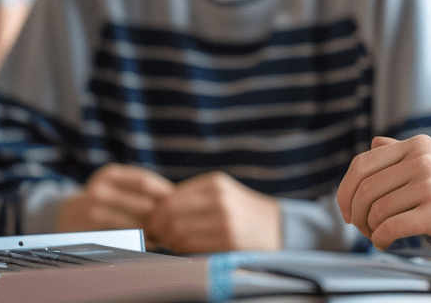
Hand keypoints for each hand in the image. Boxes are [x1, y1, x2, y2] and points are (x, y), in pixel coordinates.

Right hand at [55, 163, 174, 233]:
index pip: (144, 181)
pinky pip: (124, 234)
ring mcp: (94, 207)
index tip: (179, 204)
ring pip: (135, 220)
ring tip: (169, 235)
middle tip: (177, 223)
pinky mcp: (92, 227)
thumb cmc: (103, 202)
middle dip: (162, 213)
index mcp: (112, 174)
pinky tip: (152, 244)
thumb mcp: (116, 187)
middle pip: (142, 201)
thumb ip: (140, 189)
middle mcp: (101, 187)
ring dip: (155, 229)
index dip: (164, 193)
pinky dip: (142, 239)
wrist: (66, 217)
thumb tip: (176, 198)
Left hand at [146, 171, 280, 252]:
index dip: (157, 213)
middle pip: (171, 214)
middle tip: (158, 237)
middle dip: (159, 229)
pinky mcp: (228, 238)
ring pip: (178, 231)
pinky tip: (185, 249)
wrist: (275, 226)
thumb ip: (193, 198)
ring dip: (168, 241)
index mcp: (214, 182)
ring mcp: (224, 218)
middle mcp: (219, 197)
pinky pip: (191, 245)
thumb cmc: (242, 212)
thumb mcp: (221, 194)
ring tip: (172, 244)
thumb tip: (156, 211)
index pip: (171, 197)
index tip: (154, 223)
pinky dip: (181, 249)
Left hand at [337, 134, 430, 248]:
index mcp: (415, 145)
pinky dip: (380, 239)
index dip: (345, 190)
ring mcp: (430, 186)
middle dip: (356, 214)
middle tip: (361, 227)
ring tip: (377, 234)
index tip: (346, 210)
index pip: (362, 164)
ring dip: (369, 229)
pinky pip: (390, 227)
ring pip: (377, 210)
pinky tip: (384, 242)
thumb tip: (373, 144)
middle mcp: (421, 161)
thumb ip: (400, 151)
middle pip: (366, 189)